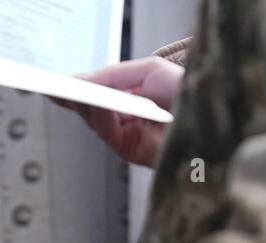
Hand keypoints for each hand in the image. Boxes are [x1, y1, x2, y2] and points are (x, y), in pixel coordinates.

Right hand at [54, 56, 183, 167]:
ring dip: (84, 104)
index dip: (78, 86)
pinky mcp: (129, 149)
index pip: (98, 91)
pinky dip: (100, 115)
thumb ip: (112, 75)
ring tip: (71, 90)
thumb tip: (80, 80)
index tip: (57, 82)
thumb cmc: (187, 90)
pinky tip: (94, 102)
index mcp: (132, 95)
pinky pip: (107, 131)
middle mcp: (127, 115)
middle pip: (91, 107)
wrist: (210, 120)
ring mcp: (126, 133)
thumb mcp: (148, 71)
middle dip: (74, 95)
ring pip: (95, 119)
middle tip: (55, 87)